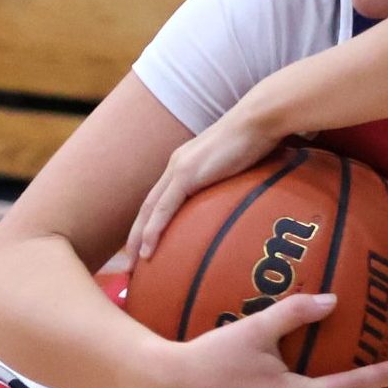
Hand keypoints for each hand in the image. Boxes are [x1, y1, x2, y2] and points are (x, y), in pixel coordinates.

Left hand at [131, 99, 284, 259]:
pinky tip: (146, 252)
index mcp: (186, 164)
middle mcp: (176, 166)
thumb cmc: (258, 141)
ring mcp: (179, 168)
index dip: (150, 225)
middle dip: (135, 238)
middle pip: (148, 207)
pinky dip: (152, 231)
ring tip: (131, 266)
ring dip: (137, 240)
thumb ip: (233, 184)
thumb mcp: (241, 168)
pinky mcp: (187, 173)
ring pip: (149, 210)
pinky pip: (163, 209)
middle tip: (129, 266)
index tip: (145, 249)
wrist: (258, 120)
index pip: (161, 200)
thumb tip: (243, 206)